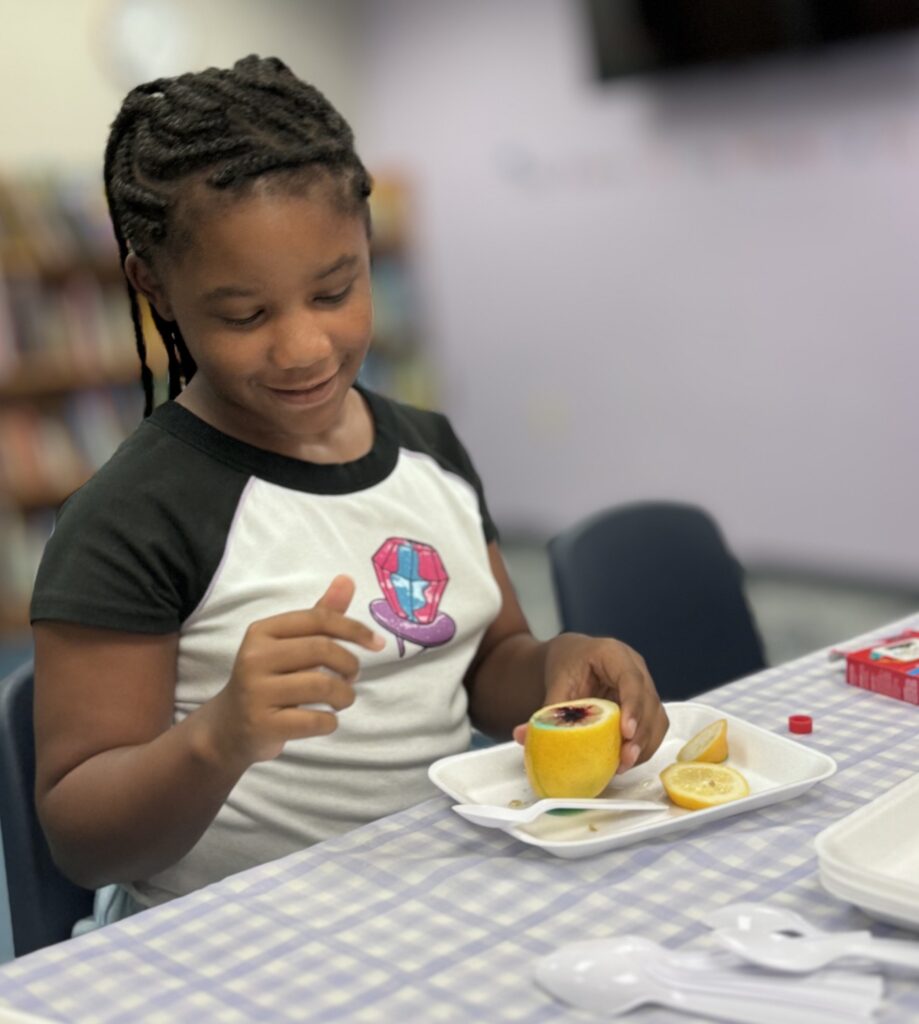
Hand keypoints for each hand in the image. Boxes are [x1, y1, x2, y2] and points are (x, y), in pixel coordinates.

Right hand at [200, 575, 384, 768]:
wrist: (230, 728)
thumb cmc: (270, 679)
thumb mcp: (290, 644)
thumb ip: (320, 615)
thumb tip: (347, 579)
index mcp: (262, 631)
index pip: (318, 619)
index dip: (354, 629)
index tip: (378, 643)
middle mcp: (254, 657)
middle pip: (322, 650)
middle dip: (350, 664)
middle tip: (352, 677)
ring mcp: (255, 692)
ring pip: (322, 686)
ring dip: (345, 695)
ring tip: (342, 699)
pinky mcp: (262, 725)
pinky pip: (315, 721)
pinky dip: (331, 722)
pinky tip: (325, 719)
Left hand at [512, 633, 668, 771]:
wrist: (573, 656)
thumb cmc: (566, 663)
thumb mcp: (556, 682)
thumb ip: (546, 711)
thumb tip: (521, 736)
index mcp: (614, 654)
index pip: (631, 680)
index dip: (633, 706)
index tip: (626, 732)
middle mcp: (636, 668)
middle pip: (648, 702)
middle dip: (640, 734)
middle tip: (625, 758)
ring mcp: (645, 685)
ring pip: (656, 717)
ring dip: (645, 744)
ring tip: (623, 765)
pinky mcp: (646, 704)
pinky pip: (653, 727)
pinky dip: (644, 745)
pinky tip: (626, 760)